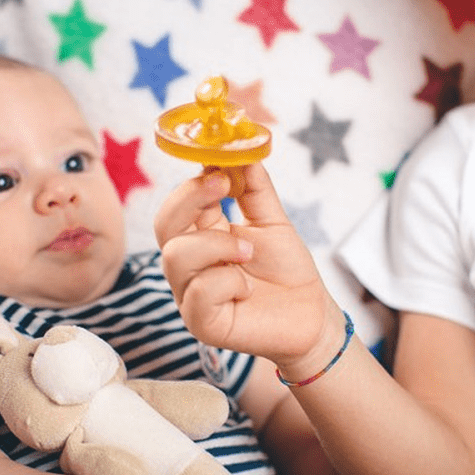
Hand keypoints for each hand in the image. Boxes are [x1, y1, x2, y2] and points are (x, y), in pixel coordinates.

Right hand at [155, 163, 346, 375]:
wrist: (312, 316)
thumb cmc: (288, 272)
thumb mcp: (272, 221)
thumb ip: (254, 188)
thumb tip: (240, 150)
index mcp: (202, 237)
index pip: (177, 206)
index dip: (192, 185)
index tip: (221, 170)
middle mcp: (190, 266)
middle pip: (163, 226)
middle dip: (189, 200)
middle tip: (223, 189)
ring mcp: (191, 295)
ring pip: (176, 257)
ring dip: (218, 246)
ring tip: (249, 253)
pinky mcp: (202, 324)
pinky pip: (198, 292)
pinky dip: (228, 282)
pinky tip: (247, 289)